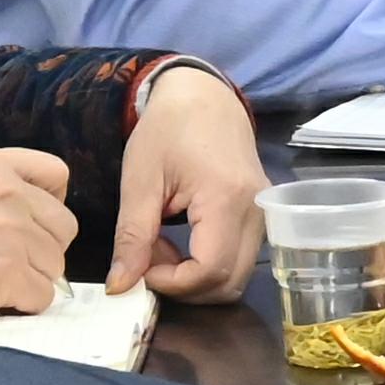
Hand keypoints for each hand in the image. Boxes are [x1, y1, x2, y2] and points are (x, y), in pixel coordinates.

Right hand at [0, 146, 77, 327]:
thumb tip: (21, 211)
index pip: (54, 173)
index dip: (51, 203)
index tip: (35, 222)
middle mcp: (5, 190)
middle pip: (63, 225)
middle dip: (43, 248)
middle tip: (11, 262)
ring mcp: (11, 230)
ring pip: (54, 263)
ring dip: (30, 278)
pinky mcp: (8, 270)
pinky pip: (42, 295)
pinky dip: (23, 304)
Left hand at [108, 66, 263, 297]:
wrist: (202, 98)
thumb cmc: (167, 130)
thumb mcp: (140, 180)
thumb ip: (131, 237)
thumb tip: (120, 287)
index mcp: (226, 198)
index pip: (209, 270)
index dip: (171, 282)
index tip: (139, 264)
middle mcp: (256, 213)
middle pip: (228, 283)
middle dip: (182, 284)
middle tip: (148, 256)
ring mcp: (263, 217)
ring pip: (235, 277)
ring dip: (194, 277)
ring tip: (162, 246)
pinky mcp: (260, 218)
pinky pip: (238, 260)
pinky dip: (206, 265)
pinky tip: (181, 240)